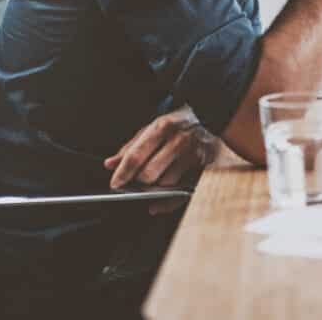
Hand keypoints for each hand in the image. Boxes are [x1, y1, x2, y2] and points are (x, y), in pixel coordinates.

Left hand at [103, 106, 219, 213]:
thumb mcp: (153, 128)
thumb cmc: (178, 124)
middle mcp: (179, 141)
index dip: (123, 172)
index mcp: (163, 127)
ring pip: (166, 185)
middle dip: (138, 181)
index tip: (115, 183)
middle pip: (150, 174)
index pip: (137, 155)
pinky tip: (157, 203)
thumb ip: (131, 147)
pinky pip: (181, 193)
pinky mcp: (205, 168)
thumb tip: (111, 164)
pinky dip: (167, 202)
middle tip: (135, 181)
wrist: (211, 116)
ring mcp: (194, 155)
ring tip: (154, 181)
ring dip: (155, 188)